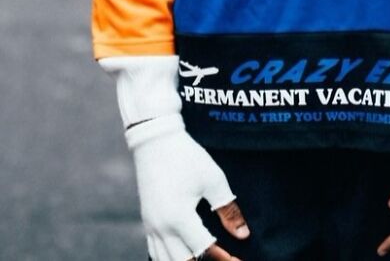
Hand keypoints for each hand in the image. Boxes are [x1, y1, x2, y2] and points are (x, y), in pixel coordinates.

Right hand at [127, 114, 249, 260]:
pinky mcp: (147, 221)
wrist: (155, 140)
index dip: (224, 258)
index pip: (204, 249)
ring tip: (207, 257)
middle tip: (225, 258)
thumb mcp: (213, 179)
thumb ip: (228, 209)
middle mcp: (161, 227)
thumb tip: (243, 235)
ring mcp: (151, 226)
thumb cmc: (187, 157)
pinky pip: (155, 251)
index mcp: (179, 217)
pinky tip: (185, 254)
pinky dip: (170, 258)